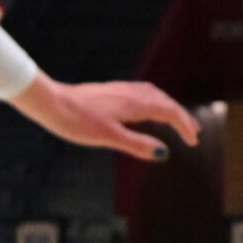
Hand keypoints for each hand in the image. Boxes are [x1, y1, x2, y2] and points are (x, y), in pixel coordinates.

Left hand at [14, 76, 199, 161]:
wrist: (49, 102)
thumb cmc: (77, 121)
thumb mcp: (108, 137)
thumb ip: (137, 144)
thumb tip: (164, 153)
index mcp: (136, 104)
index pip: (170, 113)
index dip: (185, 126)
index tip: (193, 142)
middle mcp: (133, 93)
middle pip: (166, 102)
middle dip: (182, 117)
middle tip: (193, 131)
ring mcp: (122, 90)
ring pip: (155, 96)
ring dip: (169, 108)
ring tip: (176, 118)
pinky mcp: (112, 91)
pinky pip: (143, 93)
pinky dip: (155, 102)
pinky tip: (146, 108)